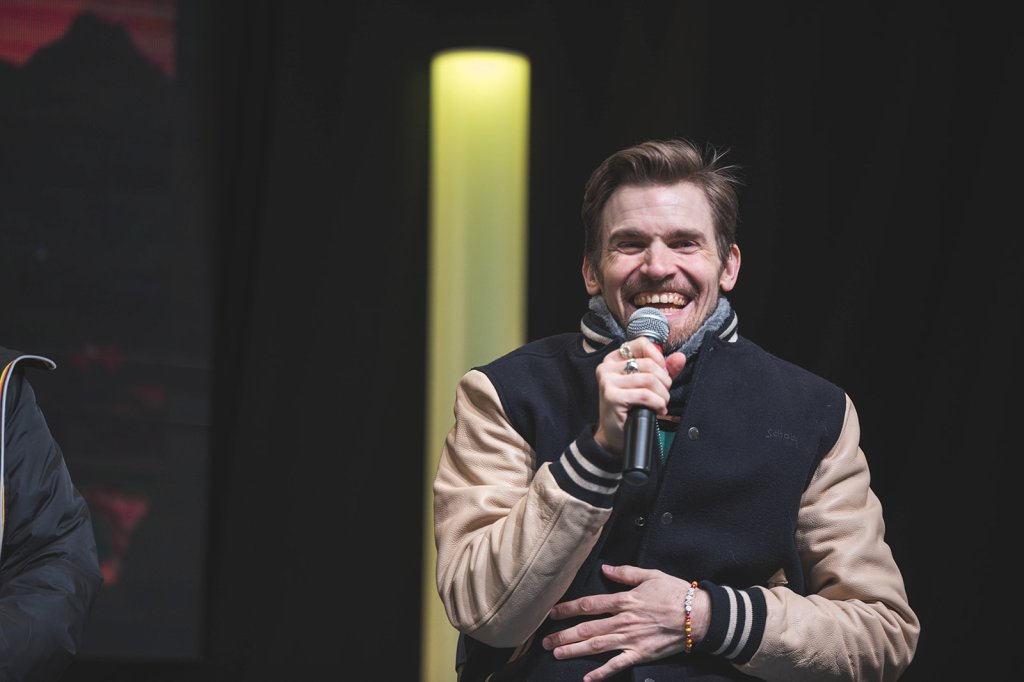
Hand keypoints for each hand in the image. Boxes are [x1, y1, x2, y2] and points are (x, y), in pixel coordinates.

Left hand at [542, 564, 706, 681]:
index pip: (589, 605)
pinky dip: (602, 673)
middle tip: (545, 641)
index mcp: (624, 600)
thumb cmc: (675, 593)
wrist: (699, 616)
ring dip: (574, 651)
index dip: (568, 609)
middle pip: (587, 628)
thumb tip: (604, 569)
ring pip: (597, 646)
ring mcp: (631, 639)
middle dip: (564, 634)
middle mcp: (623, 621)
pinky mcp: (641, 654)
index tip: (551, 613)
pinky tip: (587, 678)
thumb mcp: (650, 575)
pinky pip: (618, 665)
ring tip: (557, 654)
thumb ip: (625, 573)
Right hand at [593, 339, 685, 454]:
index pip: (642, 344)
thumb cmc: (630, 408)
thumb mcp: (648, 385)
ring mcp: (607, 381)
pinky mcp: (611, 396)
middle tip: (663, 395)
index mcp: (615, 359)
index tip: (662, 375)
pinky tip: (656, 410)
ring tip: (660, 404)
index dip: (659, 359)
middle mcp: (607, 367)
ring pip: (649, 380)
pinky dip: (657, 404)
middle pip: (649, 364)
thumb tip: (679, 358)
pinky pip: (645, 395)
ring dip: (662, 396)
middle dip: (664, 382)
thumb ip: (664, 369)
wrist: (616, 434)